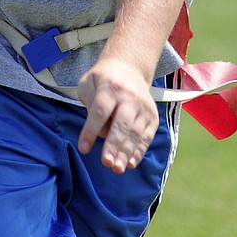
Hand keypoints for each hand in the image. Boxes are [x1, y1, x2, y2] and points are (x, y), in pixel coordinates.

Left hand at [76, 57, 158, 173]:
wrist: (129, 67)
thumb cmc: (103, 79)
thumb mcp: (88, 82)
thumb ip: (89, 104)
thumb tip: (100, 131)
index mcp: (109, 87)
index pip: (100, 111)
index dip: (91, 130)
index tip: (83, 148)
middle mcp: (129, 97)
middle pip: (121, 123)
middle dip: (113, 144)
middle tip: (106, 162)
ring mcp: (143, 107)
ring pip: (135, 132)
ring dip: (126, 152)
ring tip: (117, 169)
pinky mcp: (152, 116)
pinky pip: (146, 136)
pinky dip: (139, 151)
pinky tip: (130, 163)